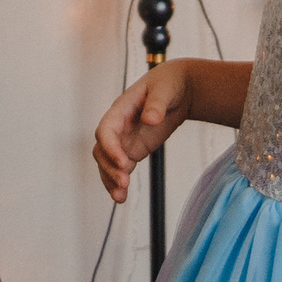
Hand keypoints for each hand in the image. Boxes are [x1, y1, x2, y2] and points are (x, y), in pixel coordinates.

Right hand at [92, 62, 192, 200]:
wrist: (178, 89)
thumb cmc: (168, 84)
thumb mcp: (165, 90)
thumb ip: (157, 104)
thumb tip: (150, 120)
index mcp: (120, 109)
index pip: (106, 130)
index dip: (110, 148)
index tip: (124, 163)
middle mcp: (118, 126)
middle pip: (102, 150)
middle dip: (109, 168)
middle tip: (124, 183)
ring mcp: (124, 140)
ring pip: (107, 163)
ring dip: (110, 180)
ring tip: (120, 197)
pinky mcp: (133, 150)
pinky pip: (120, 168)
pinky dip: (118, 182)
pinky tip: (122, 197)